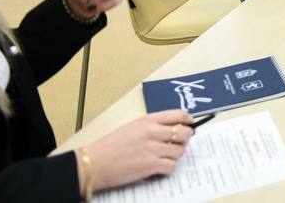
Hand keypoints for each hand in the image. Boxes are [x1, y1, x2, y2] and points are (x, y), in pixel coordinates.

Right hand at [80, 109, 194, 193]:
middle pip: (185, 133)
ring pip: (180, 151)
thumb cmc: (110, 146)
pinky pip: (171, 166)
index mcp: (148, 120)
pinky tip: (158, 168)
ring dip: (175, 156)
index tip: (190, 125)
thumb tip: (174, 129)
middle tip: (177, 145)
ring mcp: (153, 149)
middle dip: (184, 140)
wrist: (94, 163)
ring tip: (163, 158)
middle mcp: (153, 132)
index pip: (179, 115)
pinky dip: (168, 168)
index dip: (188, 121)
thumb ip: (153, 126)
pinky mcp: (150, 166)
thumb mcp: (133, 127)